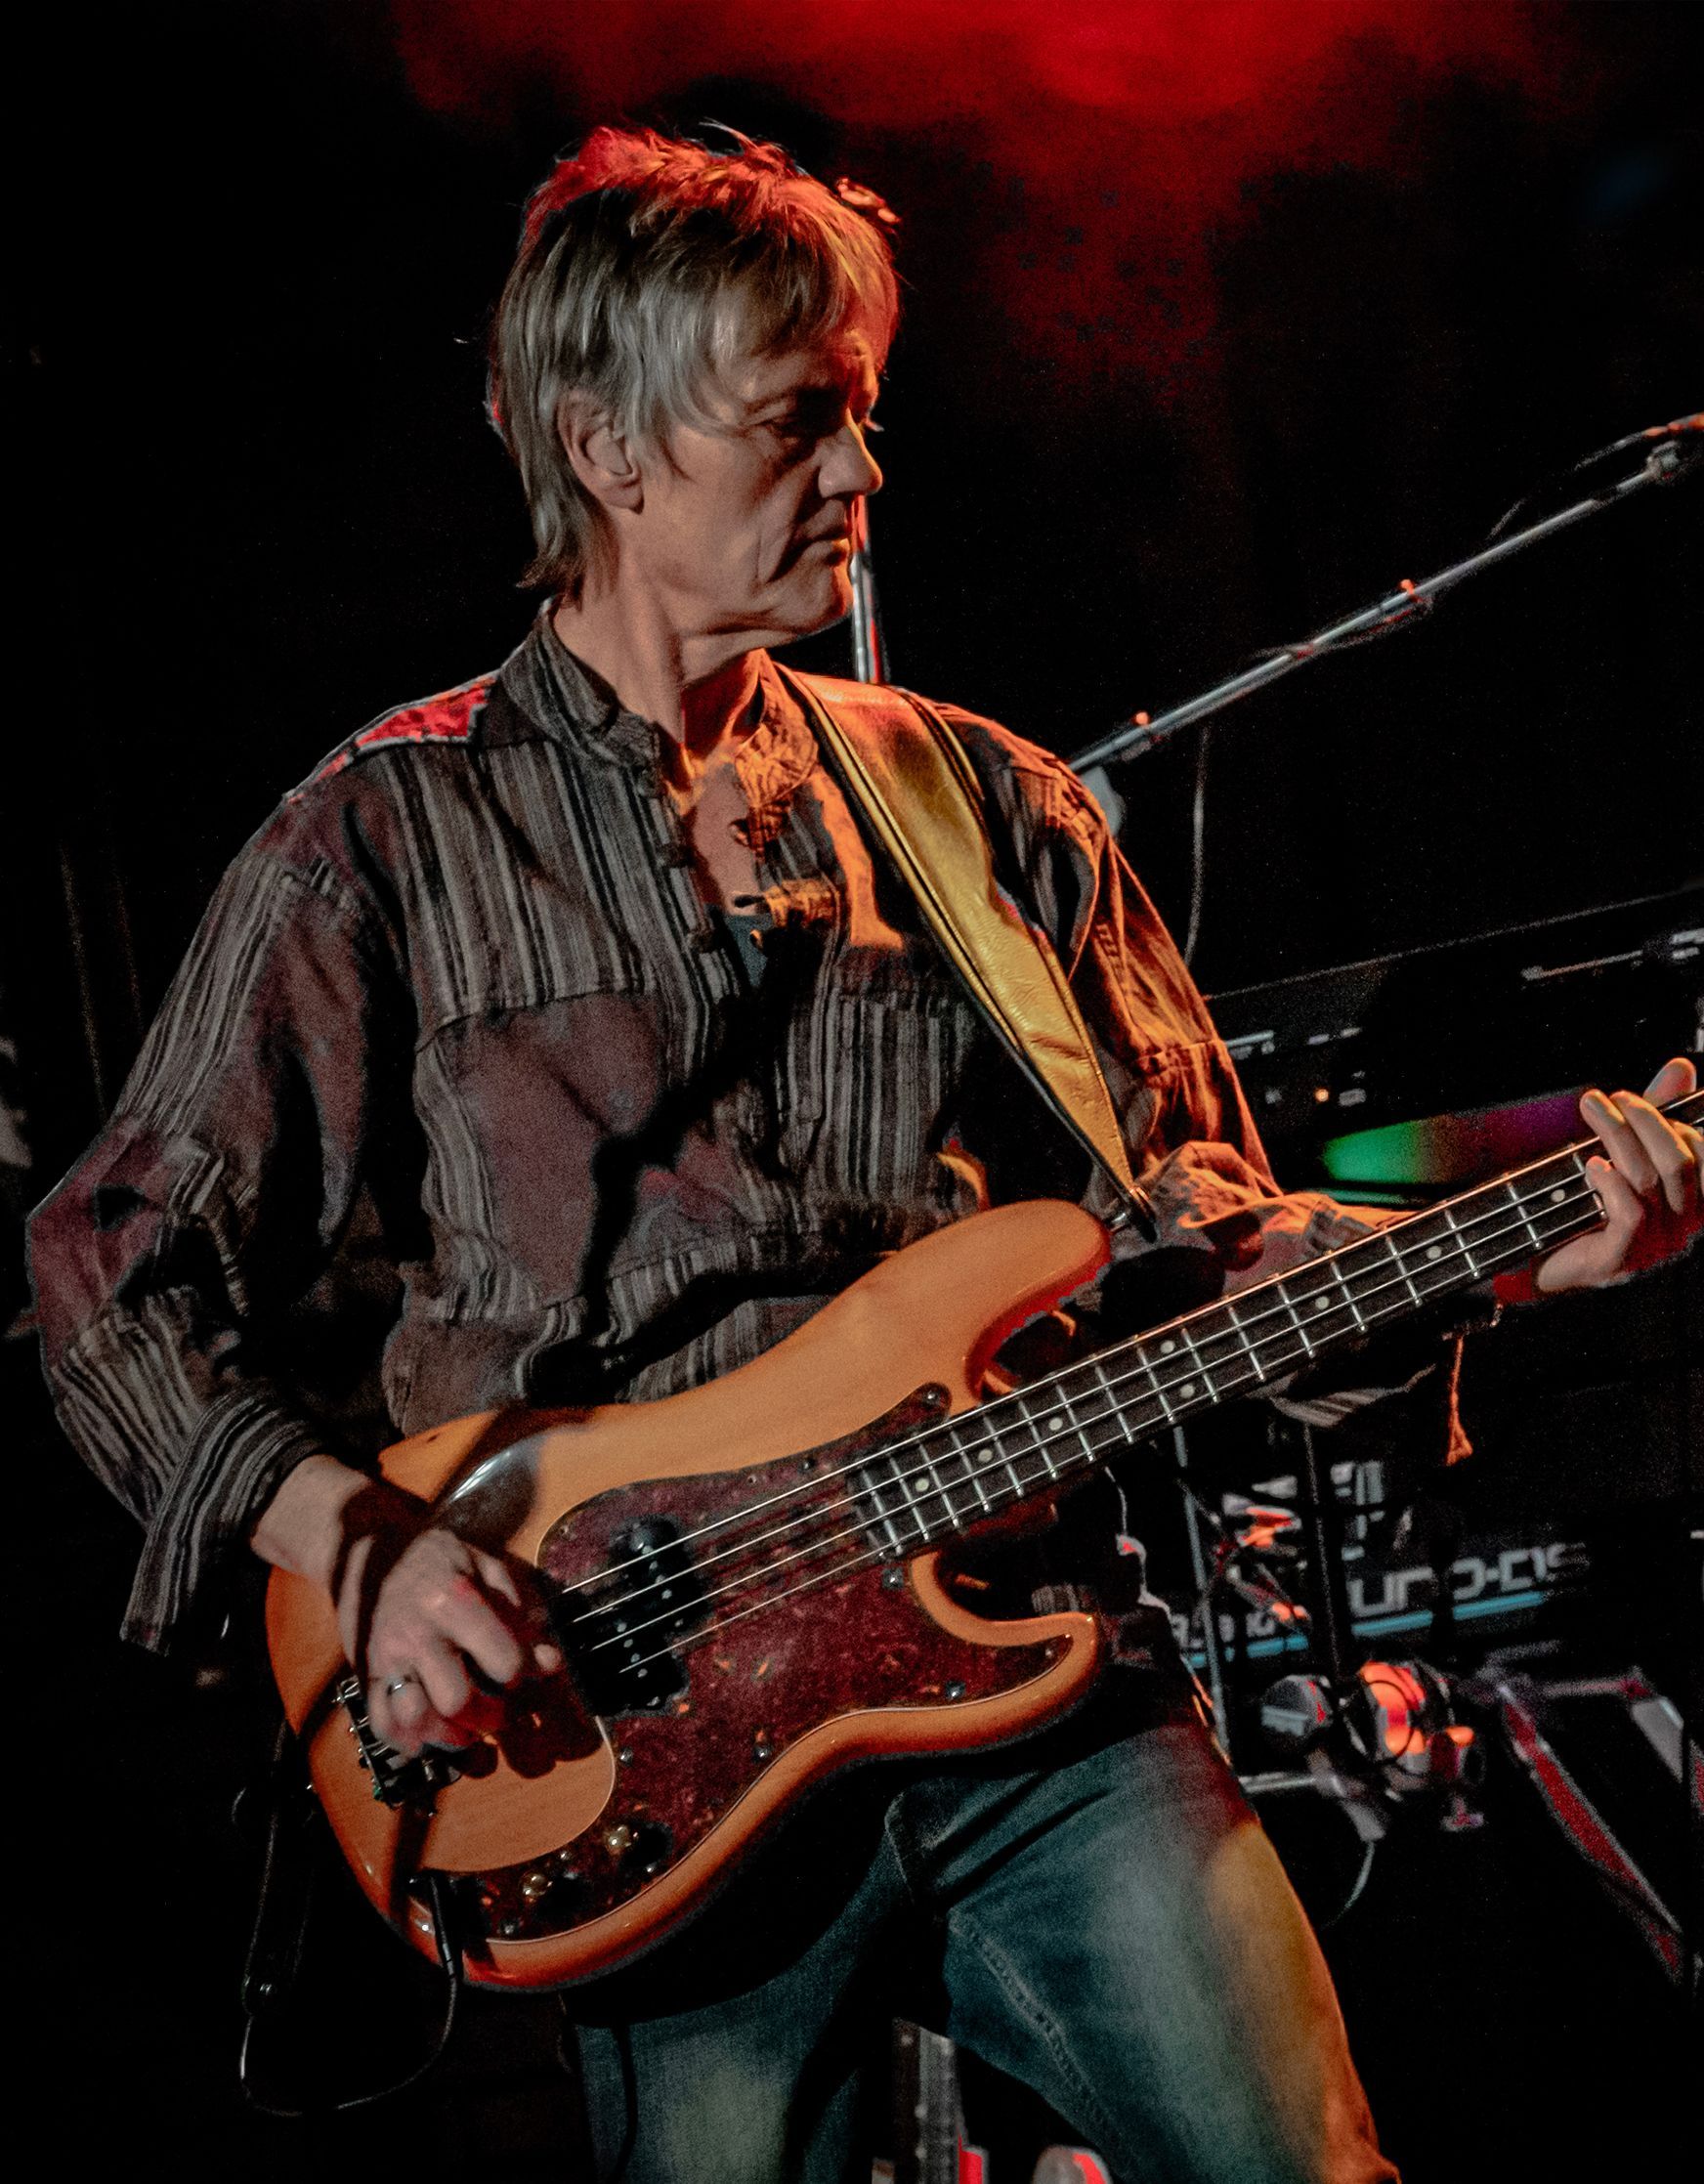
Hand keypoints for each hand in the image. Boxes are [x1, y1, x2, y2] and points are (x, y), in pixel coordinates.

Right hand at [334, 1487, 565, 1755]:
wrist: (370, 1553)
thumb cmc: (439, 1560)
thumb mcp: (486, 1566)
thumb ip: (520, 1611)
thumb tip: (549, 1661)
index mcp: (452, 1601)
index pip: (502, 1661)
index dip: (522, 1673)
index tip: (522, 1670)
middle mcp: (416, 1634)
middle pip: (457, 1701)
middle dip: (488, 1715)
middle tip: (498, 1709)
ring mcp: (386, 1659)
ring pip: (417, 1720)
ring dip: (450, 1735)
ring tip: (467, 1727)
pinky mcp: (366, 1676)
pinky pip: (385, 1726)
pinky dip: (411, 1741)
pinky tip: (433, 1734)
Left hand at [1526, 1056, 1701, 1295]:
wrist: (1539, 1263)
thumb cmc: (1584, 1206)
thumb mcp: (1624, 1155)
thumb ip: (1657, 1115)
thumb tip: (1682, 1068)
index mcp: (1691, 1205)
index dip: (1684, 1125)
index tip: (1645, 1101)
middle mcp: (1682, 1230)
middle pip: (1680, 1162)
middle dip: (1647, 1119)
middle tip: (1615, 1097)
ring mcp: (1654, 1249)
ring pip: (1650, 1179)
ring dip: (1619, 1134)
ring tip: (1593, 1108)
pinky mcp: (1621, 1261)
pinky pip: (1631, 1213)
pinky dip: (1611, 1182)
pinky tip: (1591, 1165)